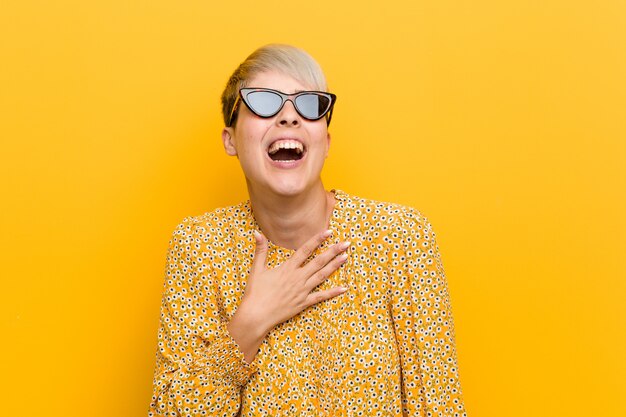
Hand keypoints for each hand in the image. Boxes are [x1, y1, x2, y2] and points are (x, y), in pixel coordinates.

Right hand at [227, 229, 349, 362]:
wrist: (256, 315)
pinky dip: (333, 292)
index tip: (329, 232)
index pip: (305, 250)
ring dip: (335, 266)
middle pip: (319, 261)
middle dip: (333, 251)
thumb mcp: (257, 269)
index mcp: (287, 268)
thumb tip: (257, 232)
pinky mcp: (303, 303)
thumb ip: (261, 250)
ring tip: (346, 257)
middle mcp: (298, 278)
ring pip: (322, 276)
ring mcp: (302, 291)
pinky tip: (343, 288)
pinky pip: (321, 297)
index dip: (318, 240)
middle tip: (346, 243)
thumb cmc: (255, 293)